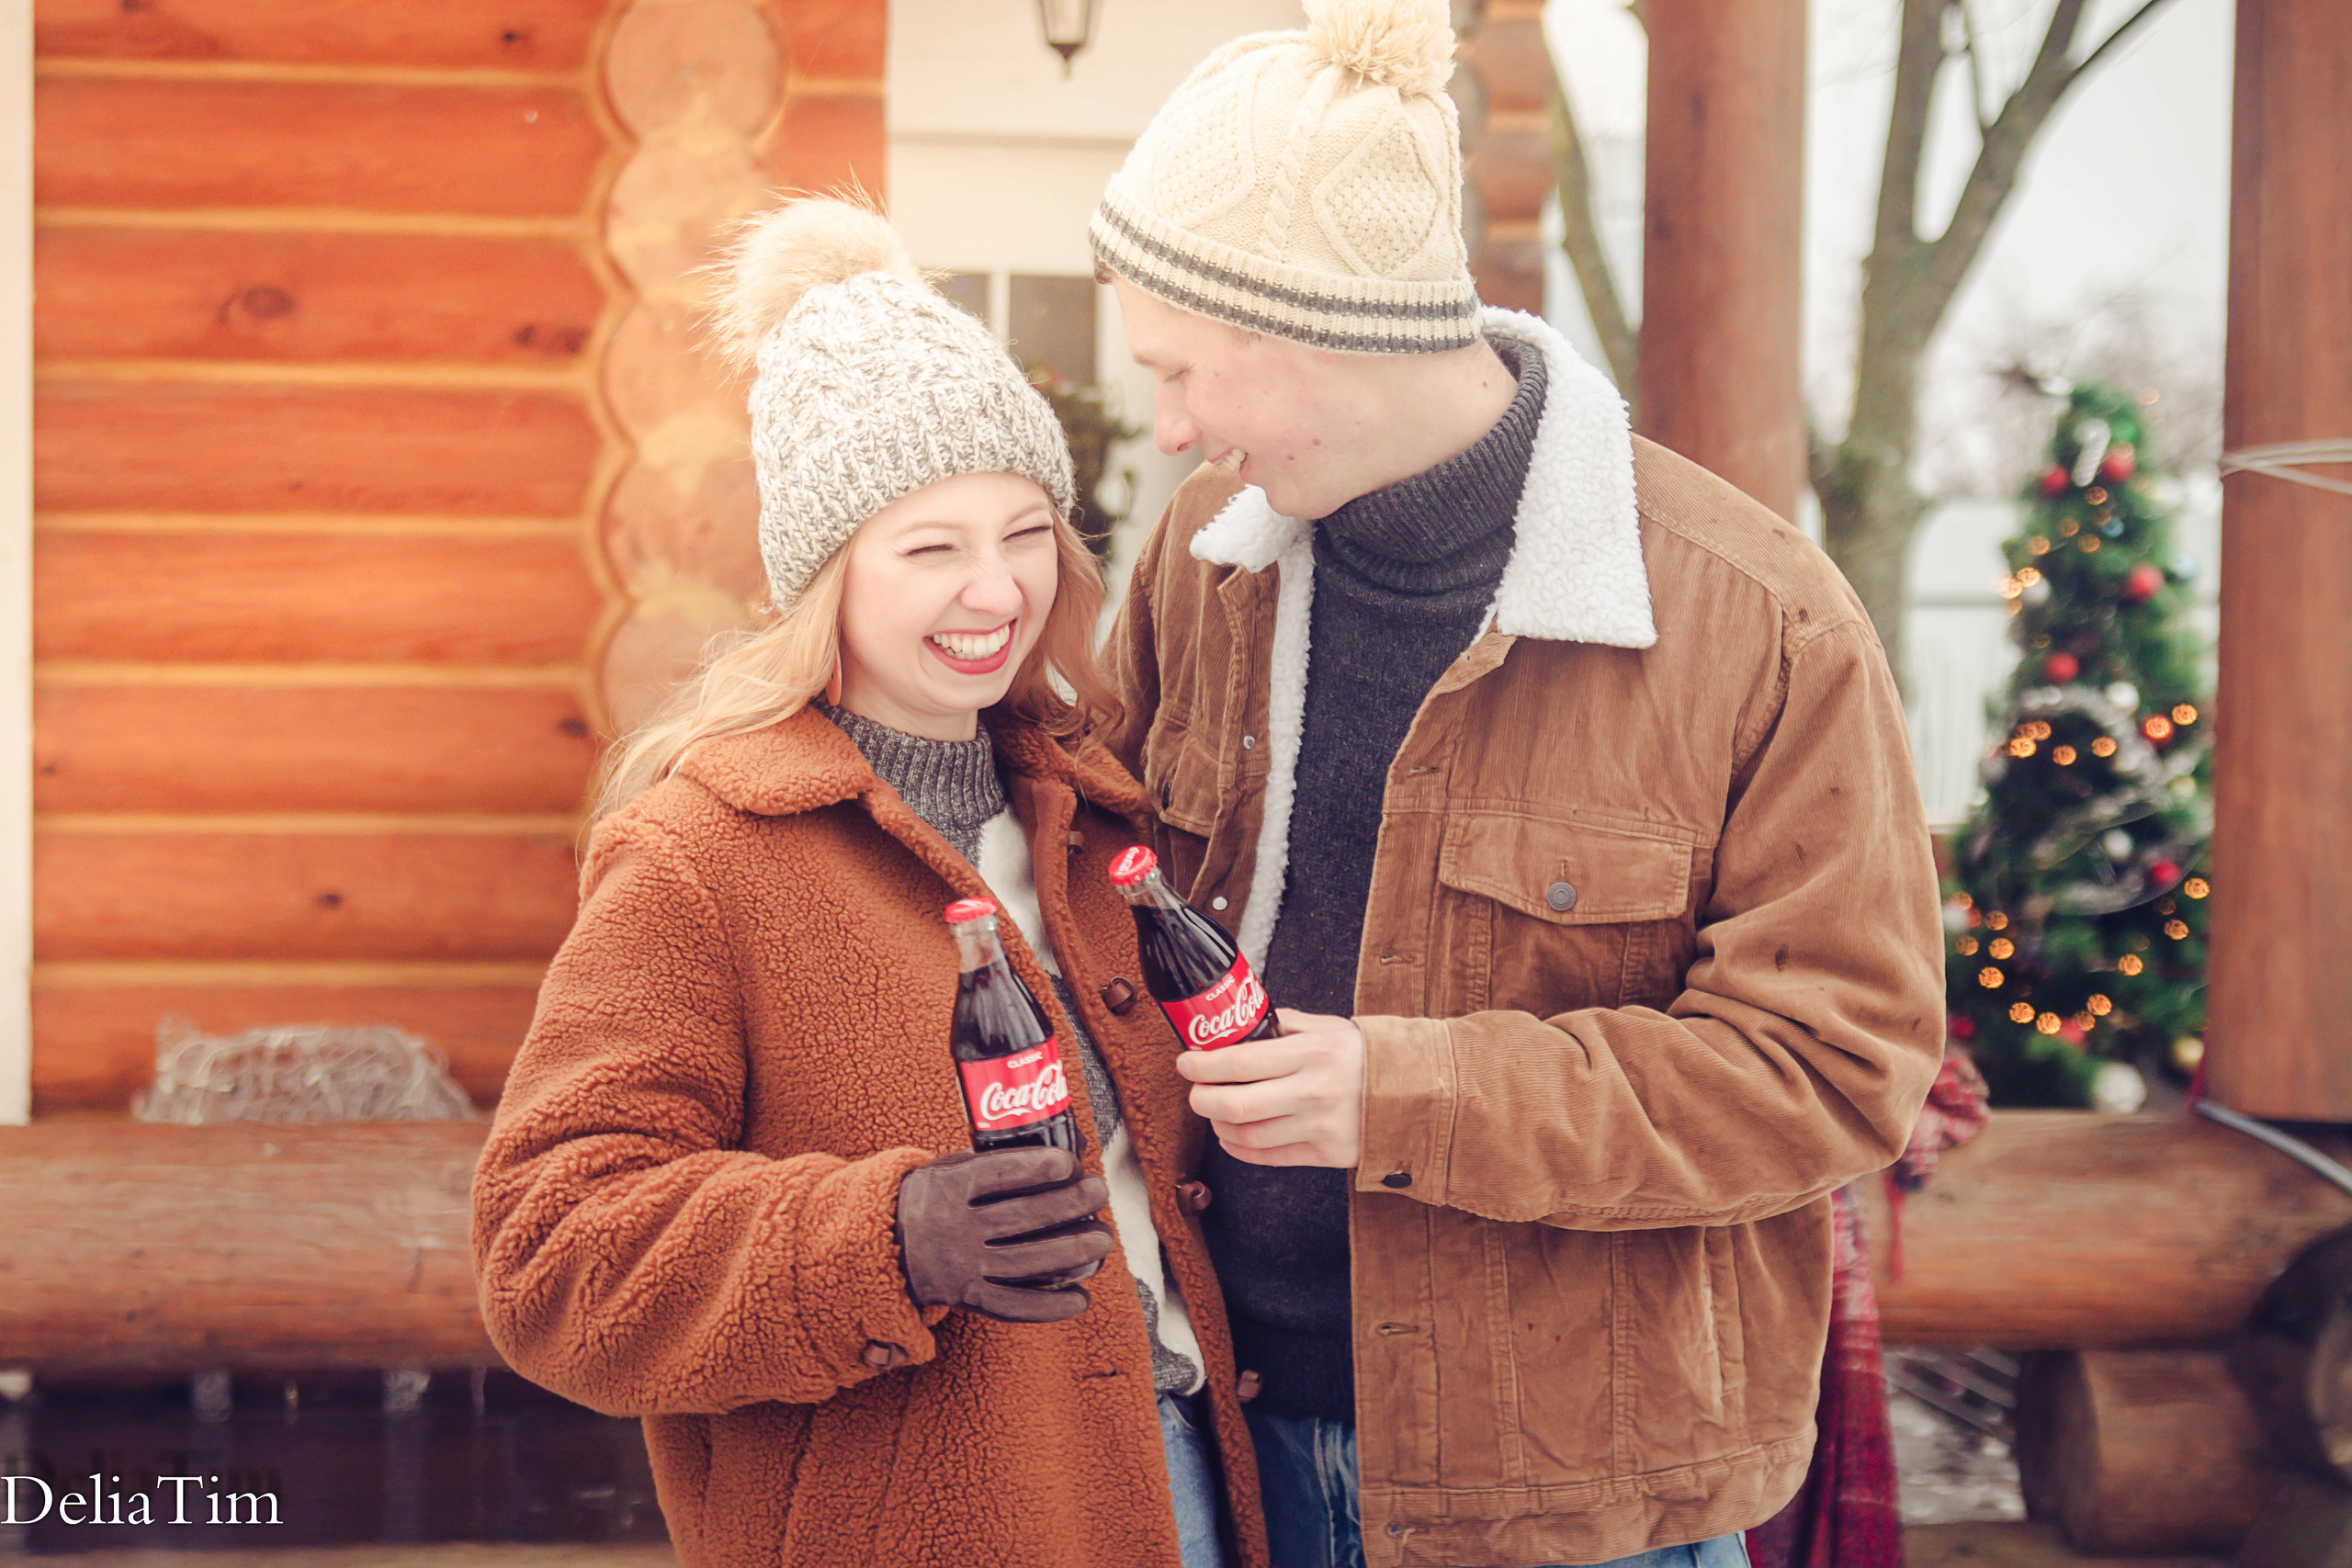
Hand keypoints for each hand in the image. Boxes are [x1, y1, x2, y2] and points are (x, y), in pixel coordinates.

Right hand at [894, 1147, 1113, 1323]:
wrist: (881, 1247)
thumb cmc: (932, 1197)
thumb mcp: (948, 1168)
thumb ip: (996, 1161)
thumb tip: (1069, 1150)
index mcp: (947, 1187)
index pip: (994, 1175)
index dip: (1034, 1168)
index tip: (1069, 1163)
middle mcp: (953, 1227)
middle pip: (1019, 1217)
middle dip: (1067, 1205)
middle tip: (1099, 1193)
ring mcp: (960, 1266)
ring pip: (1023, 1261)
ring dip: (1070, 1252)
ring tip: (1103, 1239)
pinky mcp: (968, 1297)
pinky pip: (1011, 1305)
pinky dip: (1048, 1306)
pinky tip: (1082, 1299)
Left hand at [1174, 1008, 1364, 1167]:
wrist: (1420, 1094)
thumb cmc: (1370, 1058)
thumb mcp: (1333, 1028)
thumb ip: (1288, 1025)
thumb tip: (1246, 1023)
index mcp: (1312, 1053)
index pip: (1243, 1060)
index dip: (1205, 1065)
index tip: (1186, 1062)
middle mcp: (1313, 1091)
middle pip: (1238, 1103)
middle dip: (1203, 1099)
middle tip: (1194, 1092)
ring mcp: (1319, 1126)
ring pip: (1249, 1134)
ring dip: (1220, 1124)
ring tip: (1214, 1111)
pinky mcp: (1326, 1154)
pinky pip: (1269, 1156)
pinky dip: (1241, 1148)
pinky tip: (1232, 1136)